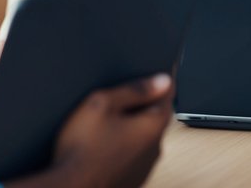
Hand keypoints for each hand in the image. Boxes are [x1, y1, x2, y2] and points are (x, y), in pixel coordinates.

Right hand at [44, 74, 172, 187]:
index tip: (155, 74)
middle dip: (144, 104)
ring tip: (108, 123)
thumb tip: (161, 80)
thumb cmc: (81, 149)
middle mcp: (155, 147)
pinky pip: (135, 154)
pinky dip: (126, 146)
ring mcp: (145, 166)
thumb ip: (134, 90)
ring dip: (134, 127)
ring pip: (146, 136)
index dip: (161, 80)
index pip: (169, 94)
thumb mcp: (101, 105)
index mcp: (152, 126)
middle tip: (122, 97)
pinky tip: (105, 145)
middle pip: (157, 115)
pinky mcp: (134, 178)